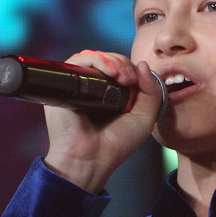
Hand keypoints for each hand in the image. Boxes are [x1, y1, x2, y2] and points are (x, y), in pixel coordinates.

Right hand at [42, 50, 163, 192]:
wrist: (91, 159)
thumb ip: (151, 92)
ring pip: (94, 57)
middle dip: (123, 63)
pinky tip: (110, 73)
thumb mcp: (144, 118)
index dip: (130, 68)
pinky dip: (97, 60)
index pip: (118, 68)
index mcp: (108, 94)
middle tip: (130, 80)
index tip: (137, 81)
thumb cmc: (116, 144)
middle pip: (107, 59)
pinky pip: (78, 61)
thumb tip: (141, 63)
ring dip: (112, 61)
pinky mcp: (64, 84)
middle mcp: (91, 87)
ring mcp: (77, 85)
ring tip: (122, 77)